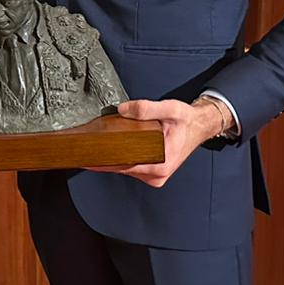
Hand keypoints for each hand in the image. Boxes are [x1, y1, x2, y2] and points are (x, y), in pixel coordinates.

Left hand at [94, 97, 224, 187]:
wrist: (199, 127)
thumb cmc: (187, 122)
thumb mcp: (170, 109)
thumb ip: (147, 109)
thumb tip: (124, 110)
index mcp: (160, 164)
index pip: (123, 165)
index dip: (103, 161)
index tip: (87, 157)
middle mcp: (156, 174)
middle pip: (121, 169)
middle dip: (103, 159)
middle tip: (84, 148)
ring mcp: (154, 175)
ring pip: (125, 169)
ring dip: (111, 159)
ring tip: (95, 148)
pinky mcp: (152, 173)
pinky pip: (130, 167)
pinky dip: (120, 159)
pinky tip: (110, 151)